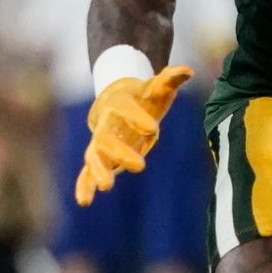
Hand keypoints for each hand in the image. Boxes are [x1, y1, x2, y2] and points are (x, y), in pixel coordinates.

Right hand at [76, 65, 194, 205]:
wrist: (117, 102)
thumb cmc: (142, 97)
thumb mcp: (156, 88)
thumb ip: (169, 79)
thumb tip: (187, 70)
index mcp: (119, 103)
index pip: (125, 108)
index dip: (137, 117)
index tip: (153, 129)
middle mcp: (106, 123)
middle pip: (107, 137)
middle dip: (121, 152)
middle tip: (140, 167)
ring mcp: (100, 142)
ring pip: (94, 156)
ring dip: (98, 171)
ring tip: (106, 187)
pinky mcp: (98, 158)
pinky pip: (87, 172)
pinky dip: (84, 186)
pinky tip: (84, 202)